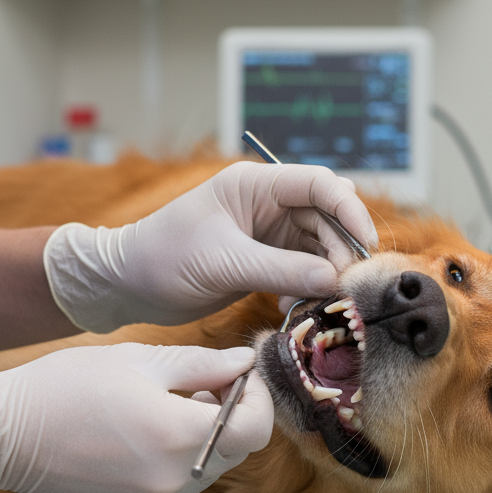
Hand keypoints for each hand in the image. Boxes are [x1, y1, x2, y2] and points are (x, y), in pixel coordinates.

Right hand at [0, 344, 271, 492]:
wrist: (3, 434)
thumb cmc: (66, 385)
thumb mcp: (140, 360)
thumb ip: (202, 364)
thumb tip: (243, 363)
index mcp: (178, 434)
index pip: (255, 427)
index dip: (257, 395)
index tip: (242, 371)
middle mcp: (172, 478)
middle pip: (236, 449)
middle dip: (233, 411)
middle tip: (207, 378)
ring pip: (209, 466)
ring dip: (208, 433)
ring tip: (174, 398)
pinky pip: (177, 480)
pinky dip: (180, 453)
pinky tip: (149, 425)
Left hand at [42, 161, 377, 331]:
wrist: (126, 285)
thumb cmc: (162, 259)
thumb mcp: (223, 263)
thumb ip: (281, 270)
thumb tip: (334, 280)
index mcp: (255, 184)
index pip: (320, 184)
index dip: (349, 211)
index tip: (364, 247)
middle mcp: (267, 203)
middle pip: (327, 218)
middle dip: (340, 251)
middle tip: (343, 287)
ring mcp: (268, 233)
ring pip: (319, 247)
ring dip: (325, 274)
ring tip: (316, 302)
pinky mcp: (265, 261)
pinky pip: (303, 270)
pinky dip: (306, 289)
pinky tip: (291, 308)